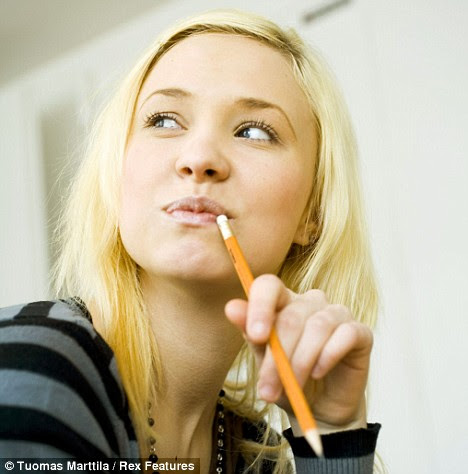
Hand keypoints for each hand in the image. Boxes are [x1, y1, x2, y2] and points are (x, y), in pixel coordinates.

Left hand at [224, 274, 372, 431]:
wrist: (318, 409)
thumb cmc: (288, 378)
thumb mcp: (263, 358)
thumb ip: (250, 332)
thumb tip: (231, 306)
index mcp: (283, 302)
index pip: (269, 285)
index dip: (261, 306)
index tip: (256, 336)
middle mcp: (310, 301)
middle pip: (291, 316)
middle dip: (278, 357)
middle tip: (267, 390)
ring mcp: (336, 314)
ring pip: (317, 327)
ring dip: (300, 362)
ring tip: (292, 387)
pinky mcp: (360, 332)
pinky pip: (346, 334)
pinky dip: (328, 355)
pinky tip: (318, 372)